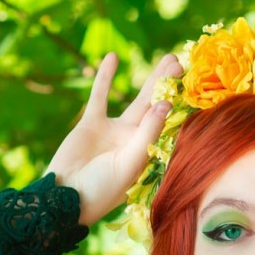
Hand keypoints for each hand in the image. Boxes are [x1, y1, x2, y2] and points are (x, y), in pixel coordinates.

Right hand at [46, 52, 181, 226]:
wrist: (65, 196)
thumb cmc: (101, 189)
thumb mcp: (128, 164)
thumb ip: (146, 134)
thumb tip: (164, 104)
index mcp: (147, 157)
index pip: (167, 128)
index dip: (178, 108)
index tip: (188, 86)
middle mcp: (134, 143)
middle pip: (156, 110)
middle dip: (167, 87)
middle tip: (180, 62)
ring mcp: (114, 132)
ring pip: (136, 101)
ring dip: (151, 81)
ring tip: (167, 59)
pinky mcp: (92, 124)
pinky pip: (100, 97)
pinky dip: (105, 78)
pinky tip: (113, 57)